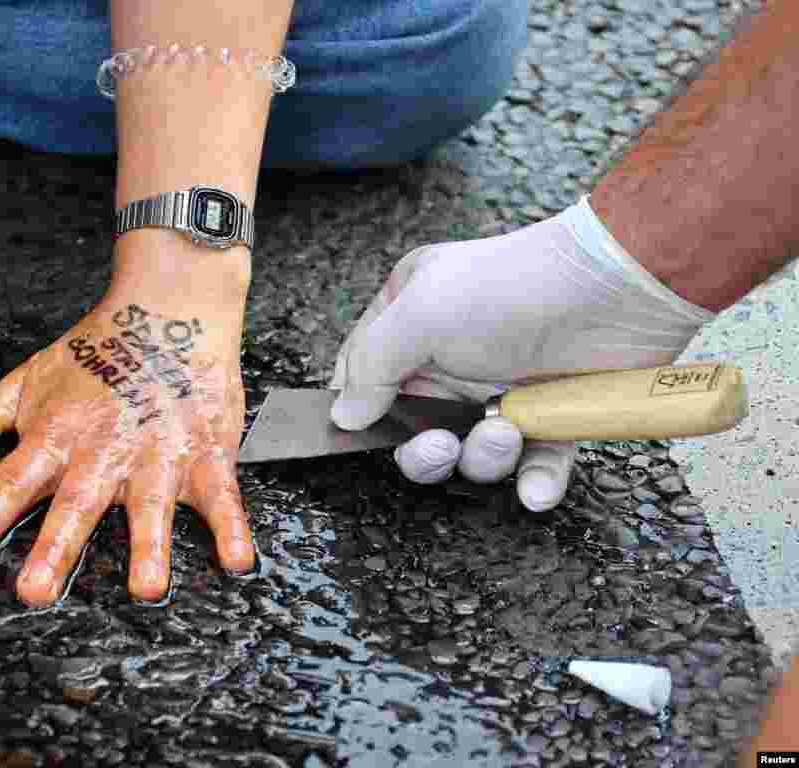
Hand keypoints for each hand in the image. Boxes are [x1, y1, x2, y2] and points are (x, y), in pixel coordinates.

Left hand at [0, 285, 253, 606]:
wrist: (171, 306)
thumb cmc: (100, 346)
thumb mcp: (32, 375)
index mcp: (58, 434)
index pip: (12, 481)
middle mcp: (105, 450)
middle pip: (76, 504)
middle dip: (55, 547)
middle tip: (35, 591)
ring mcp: (160, 454)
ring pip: (151, 506)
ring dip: (148, 546)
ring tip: (146, 588)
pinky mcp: (207, 452)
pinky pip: (221, 496)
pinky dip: (231, 527)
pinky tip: (237, 559)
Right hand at [329, 196, 713, 509]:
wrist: (618, 285)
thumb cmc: (514, 285)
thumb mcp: (422, 313)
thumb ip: (372, 366)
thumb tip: (344, 416)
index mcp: (411, 319)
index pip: (364, 377)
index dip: (361, 412)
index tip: (366, 436)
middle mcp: (451, 358)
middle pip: (416, 431)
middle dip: (427, 451)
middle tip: (442, 446)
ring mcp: (501, 388)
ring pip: (473, 454)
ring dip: (484, 458)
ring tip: (506, 432)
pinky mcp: (550, 415)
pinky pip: (534, 463)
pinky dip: (535, 481)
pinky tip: (535, 488)